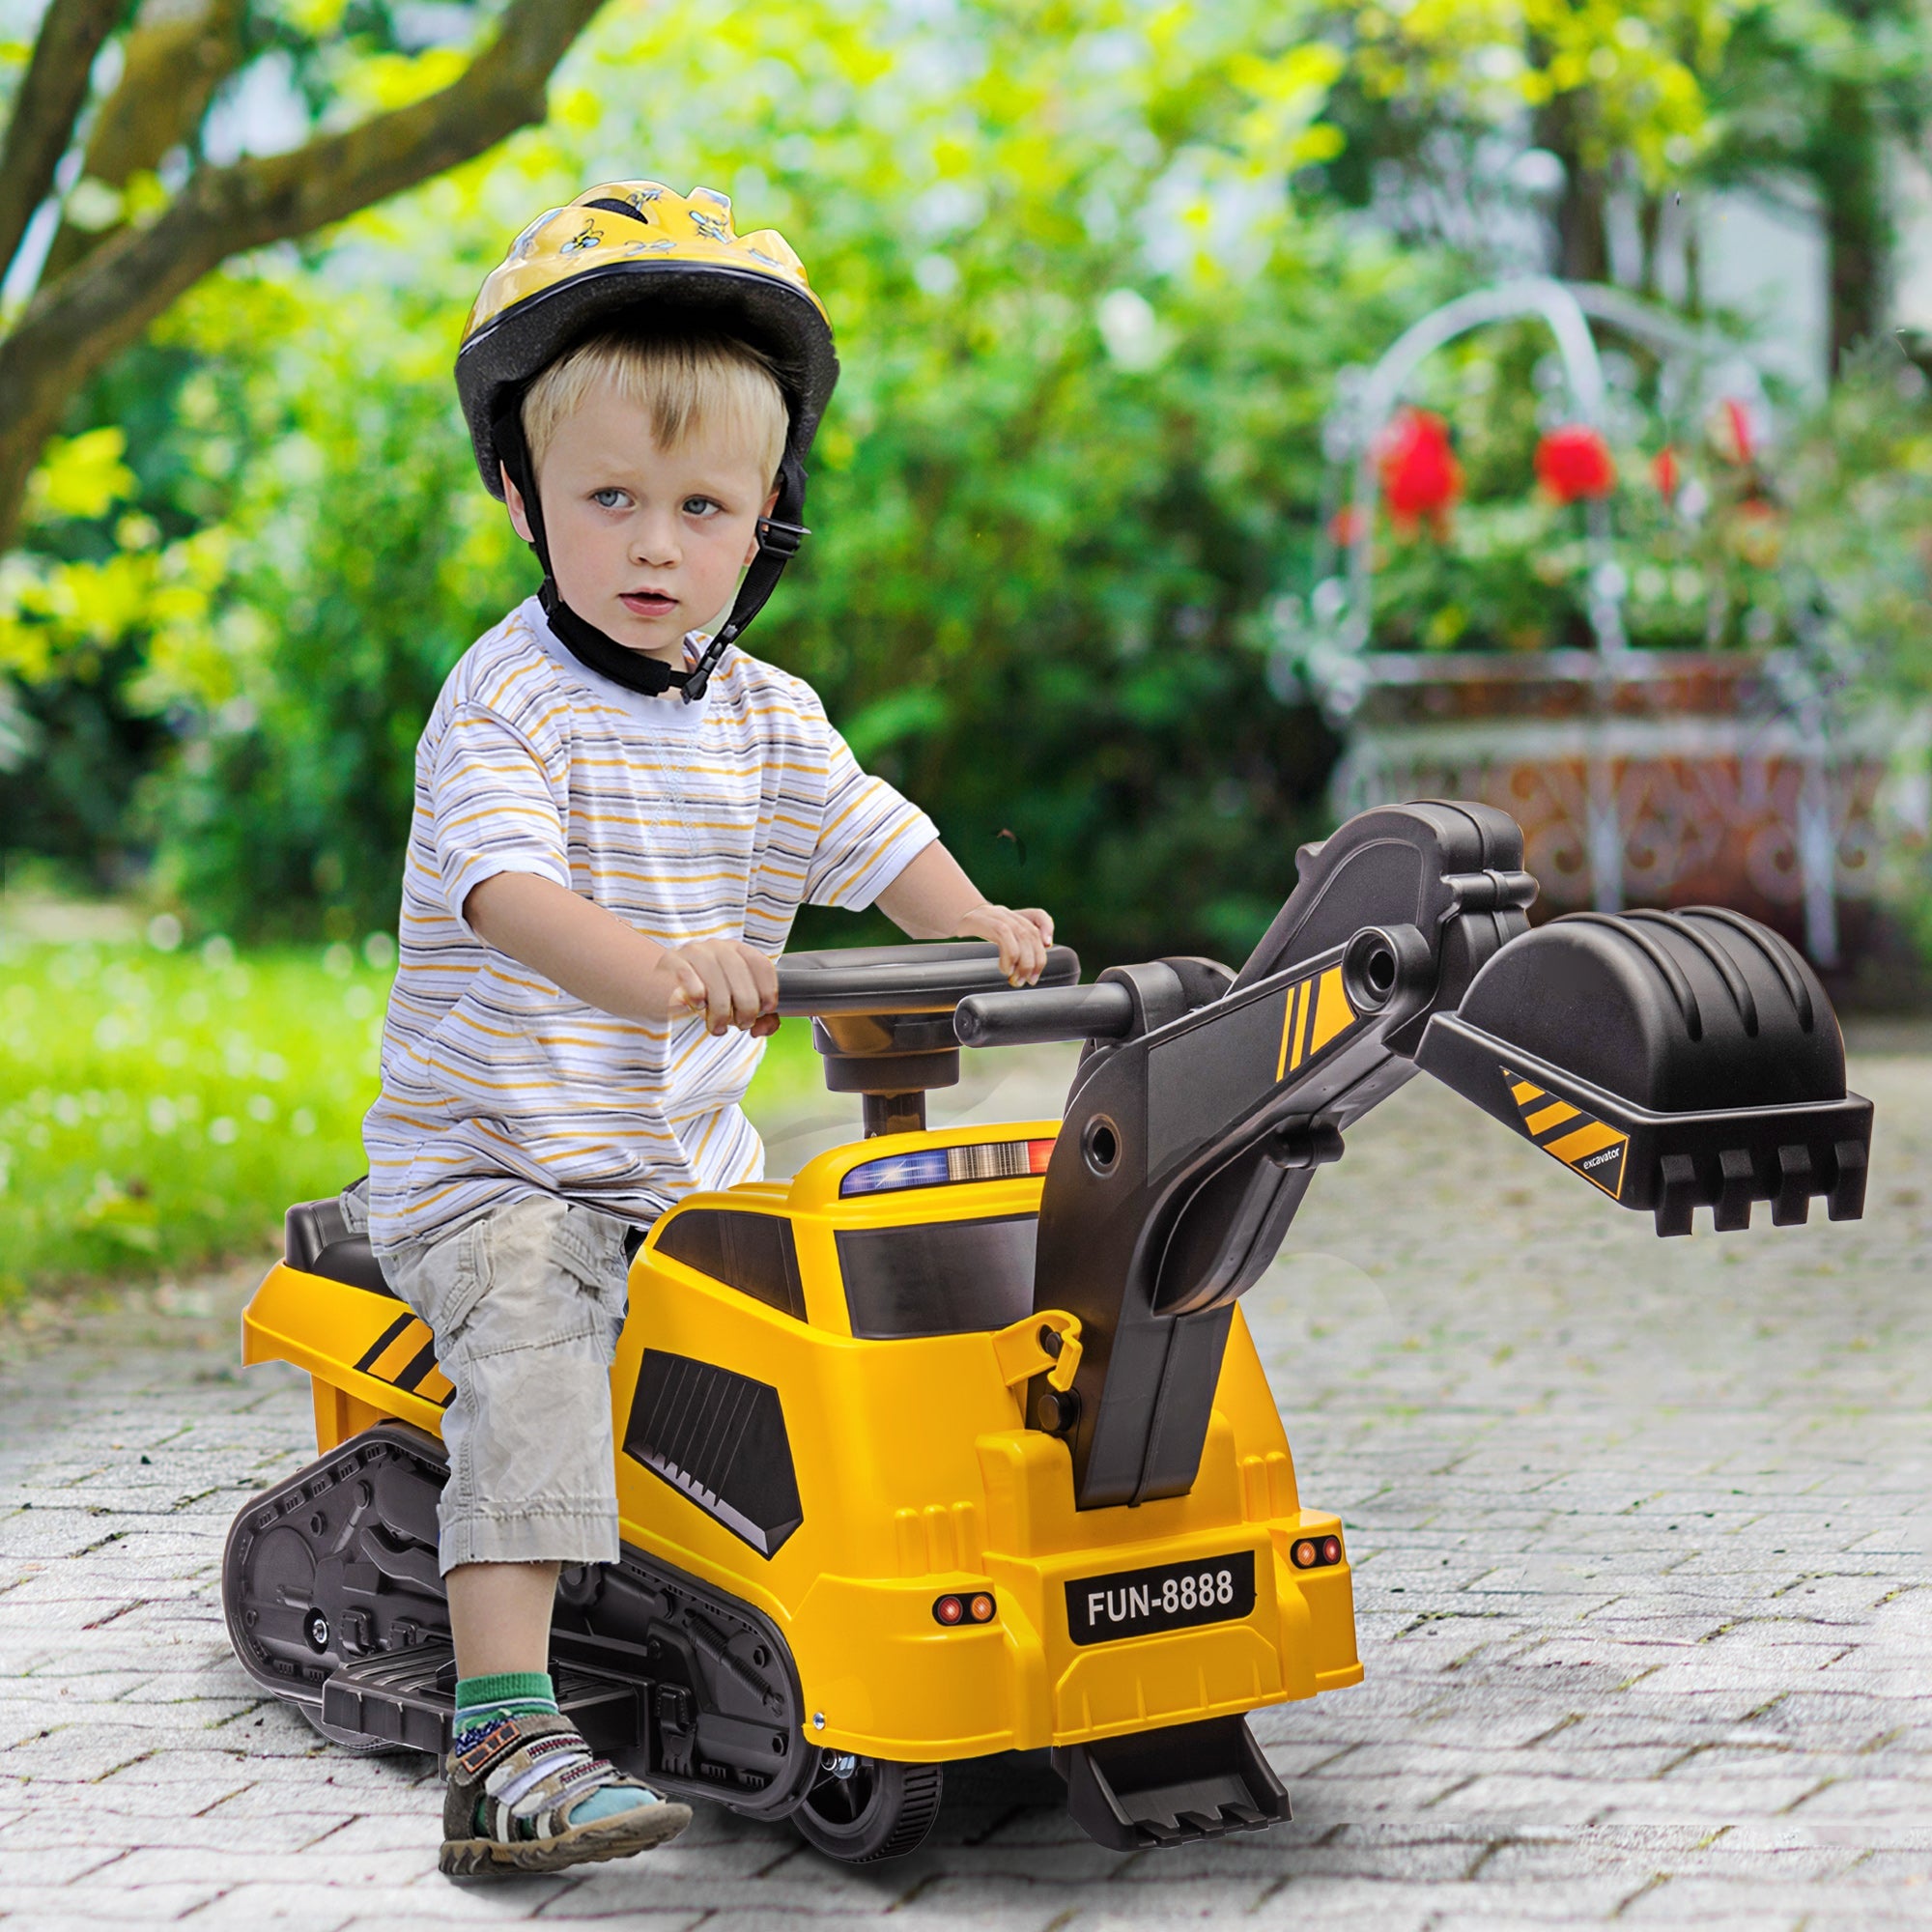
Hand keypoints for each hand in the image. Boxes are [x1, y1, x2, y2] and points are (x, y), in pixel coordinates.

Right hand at [653, 939, 779, 1036]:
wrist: (659, 987)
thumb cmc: (704, 997)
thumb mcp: (732, 1004)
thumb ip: (756, 1016)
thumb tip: (766, 1028)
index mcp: (736, 951)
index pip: (759, 963)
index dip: (767, 987)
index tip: (766, 1009)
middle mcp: (716, 947)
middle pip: (739, 973)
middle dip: (746, 1005)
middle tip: (742, 1025)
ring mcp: (692, 952)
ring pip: (715, 979)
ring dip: (721, 1009)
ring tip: (718, 1028)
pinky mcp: (670, 963)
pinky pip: (688, 977)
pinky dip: (697, 994)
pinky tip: (699, 1006)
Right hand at [955, 903, 1053, 985]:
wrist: (953, 920)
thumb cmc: (977, 933)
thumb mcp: (998, 935)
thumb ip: (1017, 944)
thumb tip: (1036, 961)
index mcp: (1013, 916)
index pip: (1038, 915)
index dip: (1047, 927)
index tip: (1048, 946)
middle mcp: (1006, 914)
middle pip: (1031, 934)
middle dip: (1035, 960)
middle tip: (1030, 980)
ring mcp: (996, 916)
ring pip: (1021, 936)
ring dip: (1023, 962)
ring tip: (1017, 979)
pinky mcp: (984, 922)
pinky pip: (1004, 938)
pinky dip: (1009, 957)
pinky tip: (1005, 969)